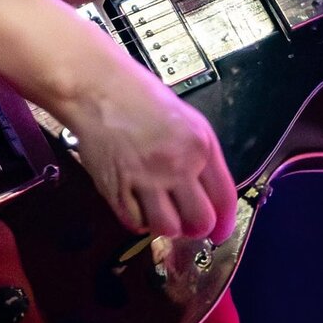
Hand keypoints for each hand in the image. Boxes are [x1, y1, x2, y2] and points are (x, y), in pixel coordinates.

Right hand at [51, 45, 239, 241]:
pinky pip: (135, 222)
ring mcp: (146, 178)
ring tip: (161, 213)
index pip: (225, 198)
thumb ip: (202, 158)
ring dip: (166, 227)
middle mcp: (177, 164)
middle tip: (188, 223)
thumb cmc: (140, 100)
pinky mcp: (117, 188)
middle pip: (200, 221)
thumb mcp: (188, 121)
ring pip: (168, 228)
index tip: (219, 232)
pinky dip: (139, 221)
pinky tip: (138, 205)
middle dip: (196, 228)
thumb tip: (210, 195)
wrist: (98, 90)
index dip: (224, 223)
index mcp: (200, 146)